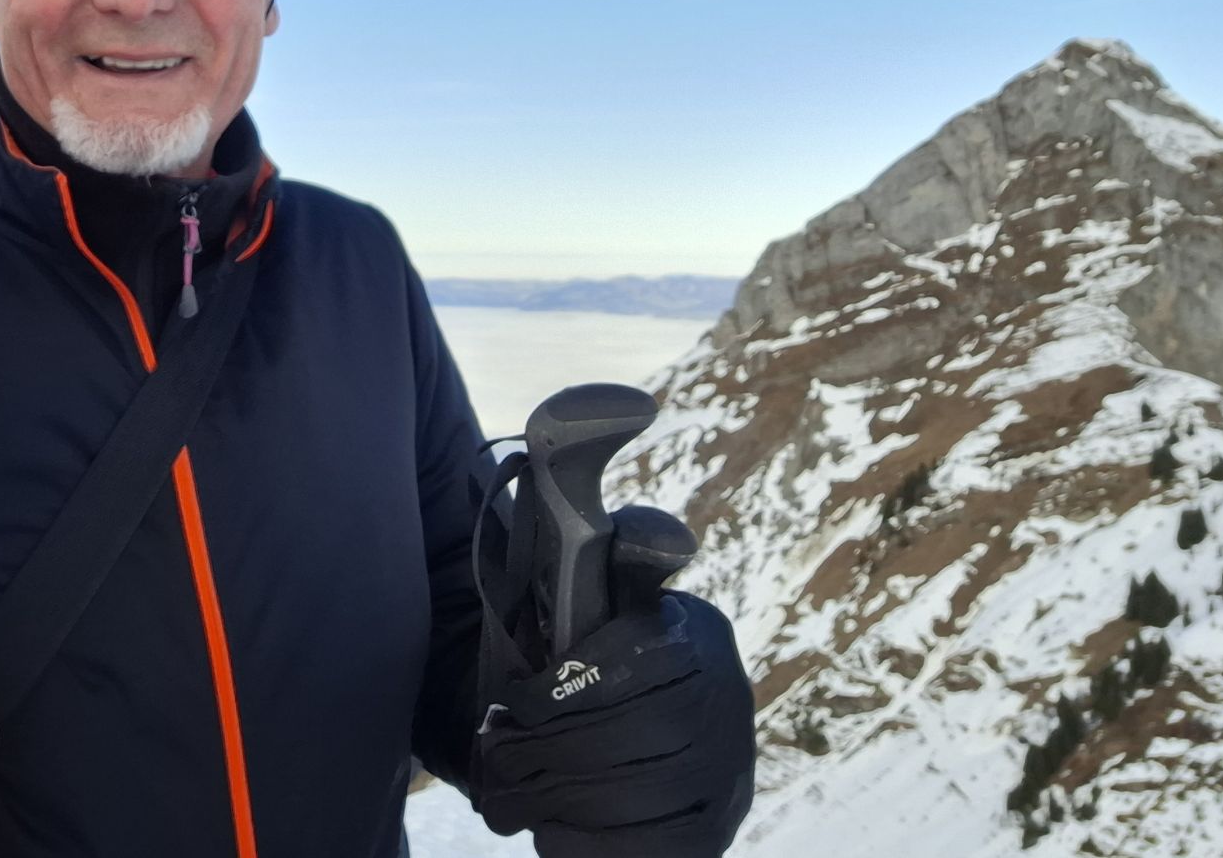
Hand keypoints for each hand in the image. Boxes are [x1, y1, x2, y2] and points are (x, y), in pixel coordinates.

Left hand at [474, 509, 755, 856]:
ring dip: (548, 803)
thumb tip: (607, 408)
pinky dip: (582, 844)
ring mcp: (729, 769)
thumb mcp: (571, 576)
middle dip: (537, 754)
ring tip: (507, 793)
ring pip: (622, 803)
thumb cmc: (574, 645)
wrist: (614, 736)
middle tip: (493, 753)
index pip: (622, 673)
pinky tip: (552, 827)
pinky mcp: (716, 830)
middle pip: (615, 745)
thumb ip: (574, 503)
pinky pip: (642, 850)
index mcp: (691, 632)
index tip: (510, 700)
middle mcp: (727, 699)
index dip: (554, 695)